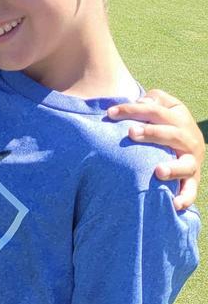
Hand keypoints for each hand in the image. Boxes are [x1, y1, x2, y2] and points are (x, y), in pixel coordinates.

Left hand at [107, 89, 203, 210]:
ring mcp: (191, 160)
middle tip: (130, 133)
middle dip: (151, 133)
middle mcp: (187, 138)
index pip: (154, 110)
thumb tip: (142, 100)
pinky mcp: (192, 178)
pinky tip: (173, 204)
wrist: (192, 141)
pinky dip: (185, 197)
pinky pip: (191, 190)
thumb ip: (154, 99)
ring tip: (158, 171)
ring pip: (186, 164)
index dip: (132, 110)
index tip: (110, 113)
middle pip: (170, 134)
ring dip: (172, 168)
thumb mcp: (165, 105)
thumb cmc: (167, 121)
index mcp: (179, 118)